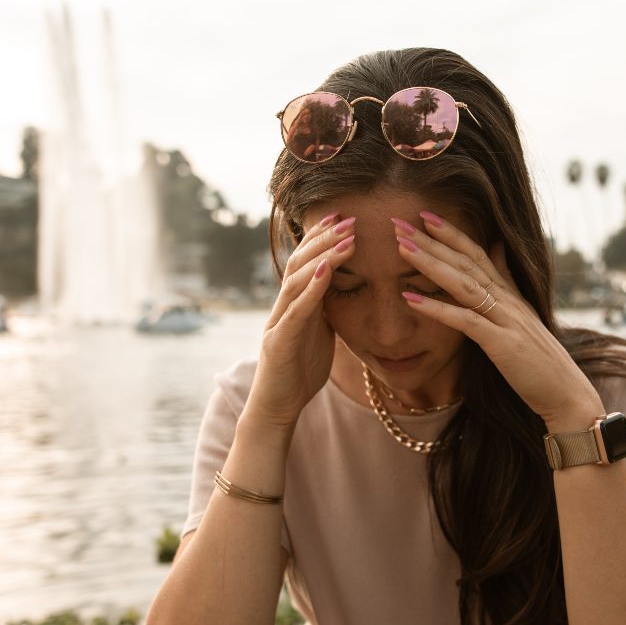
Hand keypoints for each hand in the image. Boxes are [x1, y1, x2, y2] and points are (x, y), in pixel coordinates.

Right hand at [244, 213, 357, 429]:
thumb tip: (346, 289)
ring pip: (298, 280)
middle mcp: (283, 306)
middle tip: (348, 217)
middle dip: (324, 238)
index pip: (306, 262)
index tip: (343, 216)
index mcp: (295, 304)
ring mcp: (278, 322)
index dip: (322, 238)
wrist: (277, 407)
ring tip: (345, 238)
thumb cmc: (299, 372)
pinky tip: (326, 271)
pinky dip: (311, 289)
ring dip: (322, 256)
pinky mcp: (279, 342)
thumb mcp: (320, 333)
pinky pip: (296, 311)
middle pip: (300, 263)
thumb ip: (326, 310)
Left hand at [392, 212, 602, 426]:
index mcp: (510, 293)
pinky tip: (410, 299)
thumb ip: (508, 280)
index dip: (452, 233)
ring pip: (464, 283)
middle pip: (465, 261)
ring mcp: (506, 319)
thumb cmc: (541, 361)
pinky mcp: (502, 344)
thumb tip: (497, 247)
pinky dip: (437, 309)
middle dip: (432, 240)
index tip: (424, 215)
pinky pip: (465, 321)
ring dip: (430, 264)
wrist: (566, 393)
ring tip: (401, 247)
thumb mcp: (524, 314)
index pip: (477, 254)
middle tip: (399, 221)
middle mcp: (508, 300)